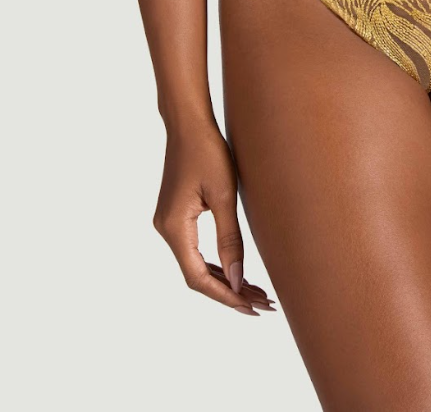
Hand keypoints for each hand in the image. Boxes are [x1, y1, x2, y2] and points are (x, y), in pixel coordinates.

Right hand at [153, 121, 274, 315]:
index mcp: (174, 228)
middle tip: (264, 304)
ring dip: (225, 279)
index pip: (198, 278)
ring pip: (196, 264)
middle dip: (230, 292)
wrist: (188, 123)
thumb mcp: (224, 195)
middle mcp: (166, 230)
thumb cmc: (208, 151)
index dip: (226, 296)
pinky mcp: (176, 216)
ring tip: (257, 292)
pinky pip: (195, 249)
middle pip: (197, 276)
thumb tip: (238, 279)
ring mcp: (169, 223)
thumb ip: (230, 239)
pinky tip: (236, 270)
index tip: (252, 307)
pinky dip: (216, 263)